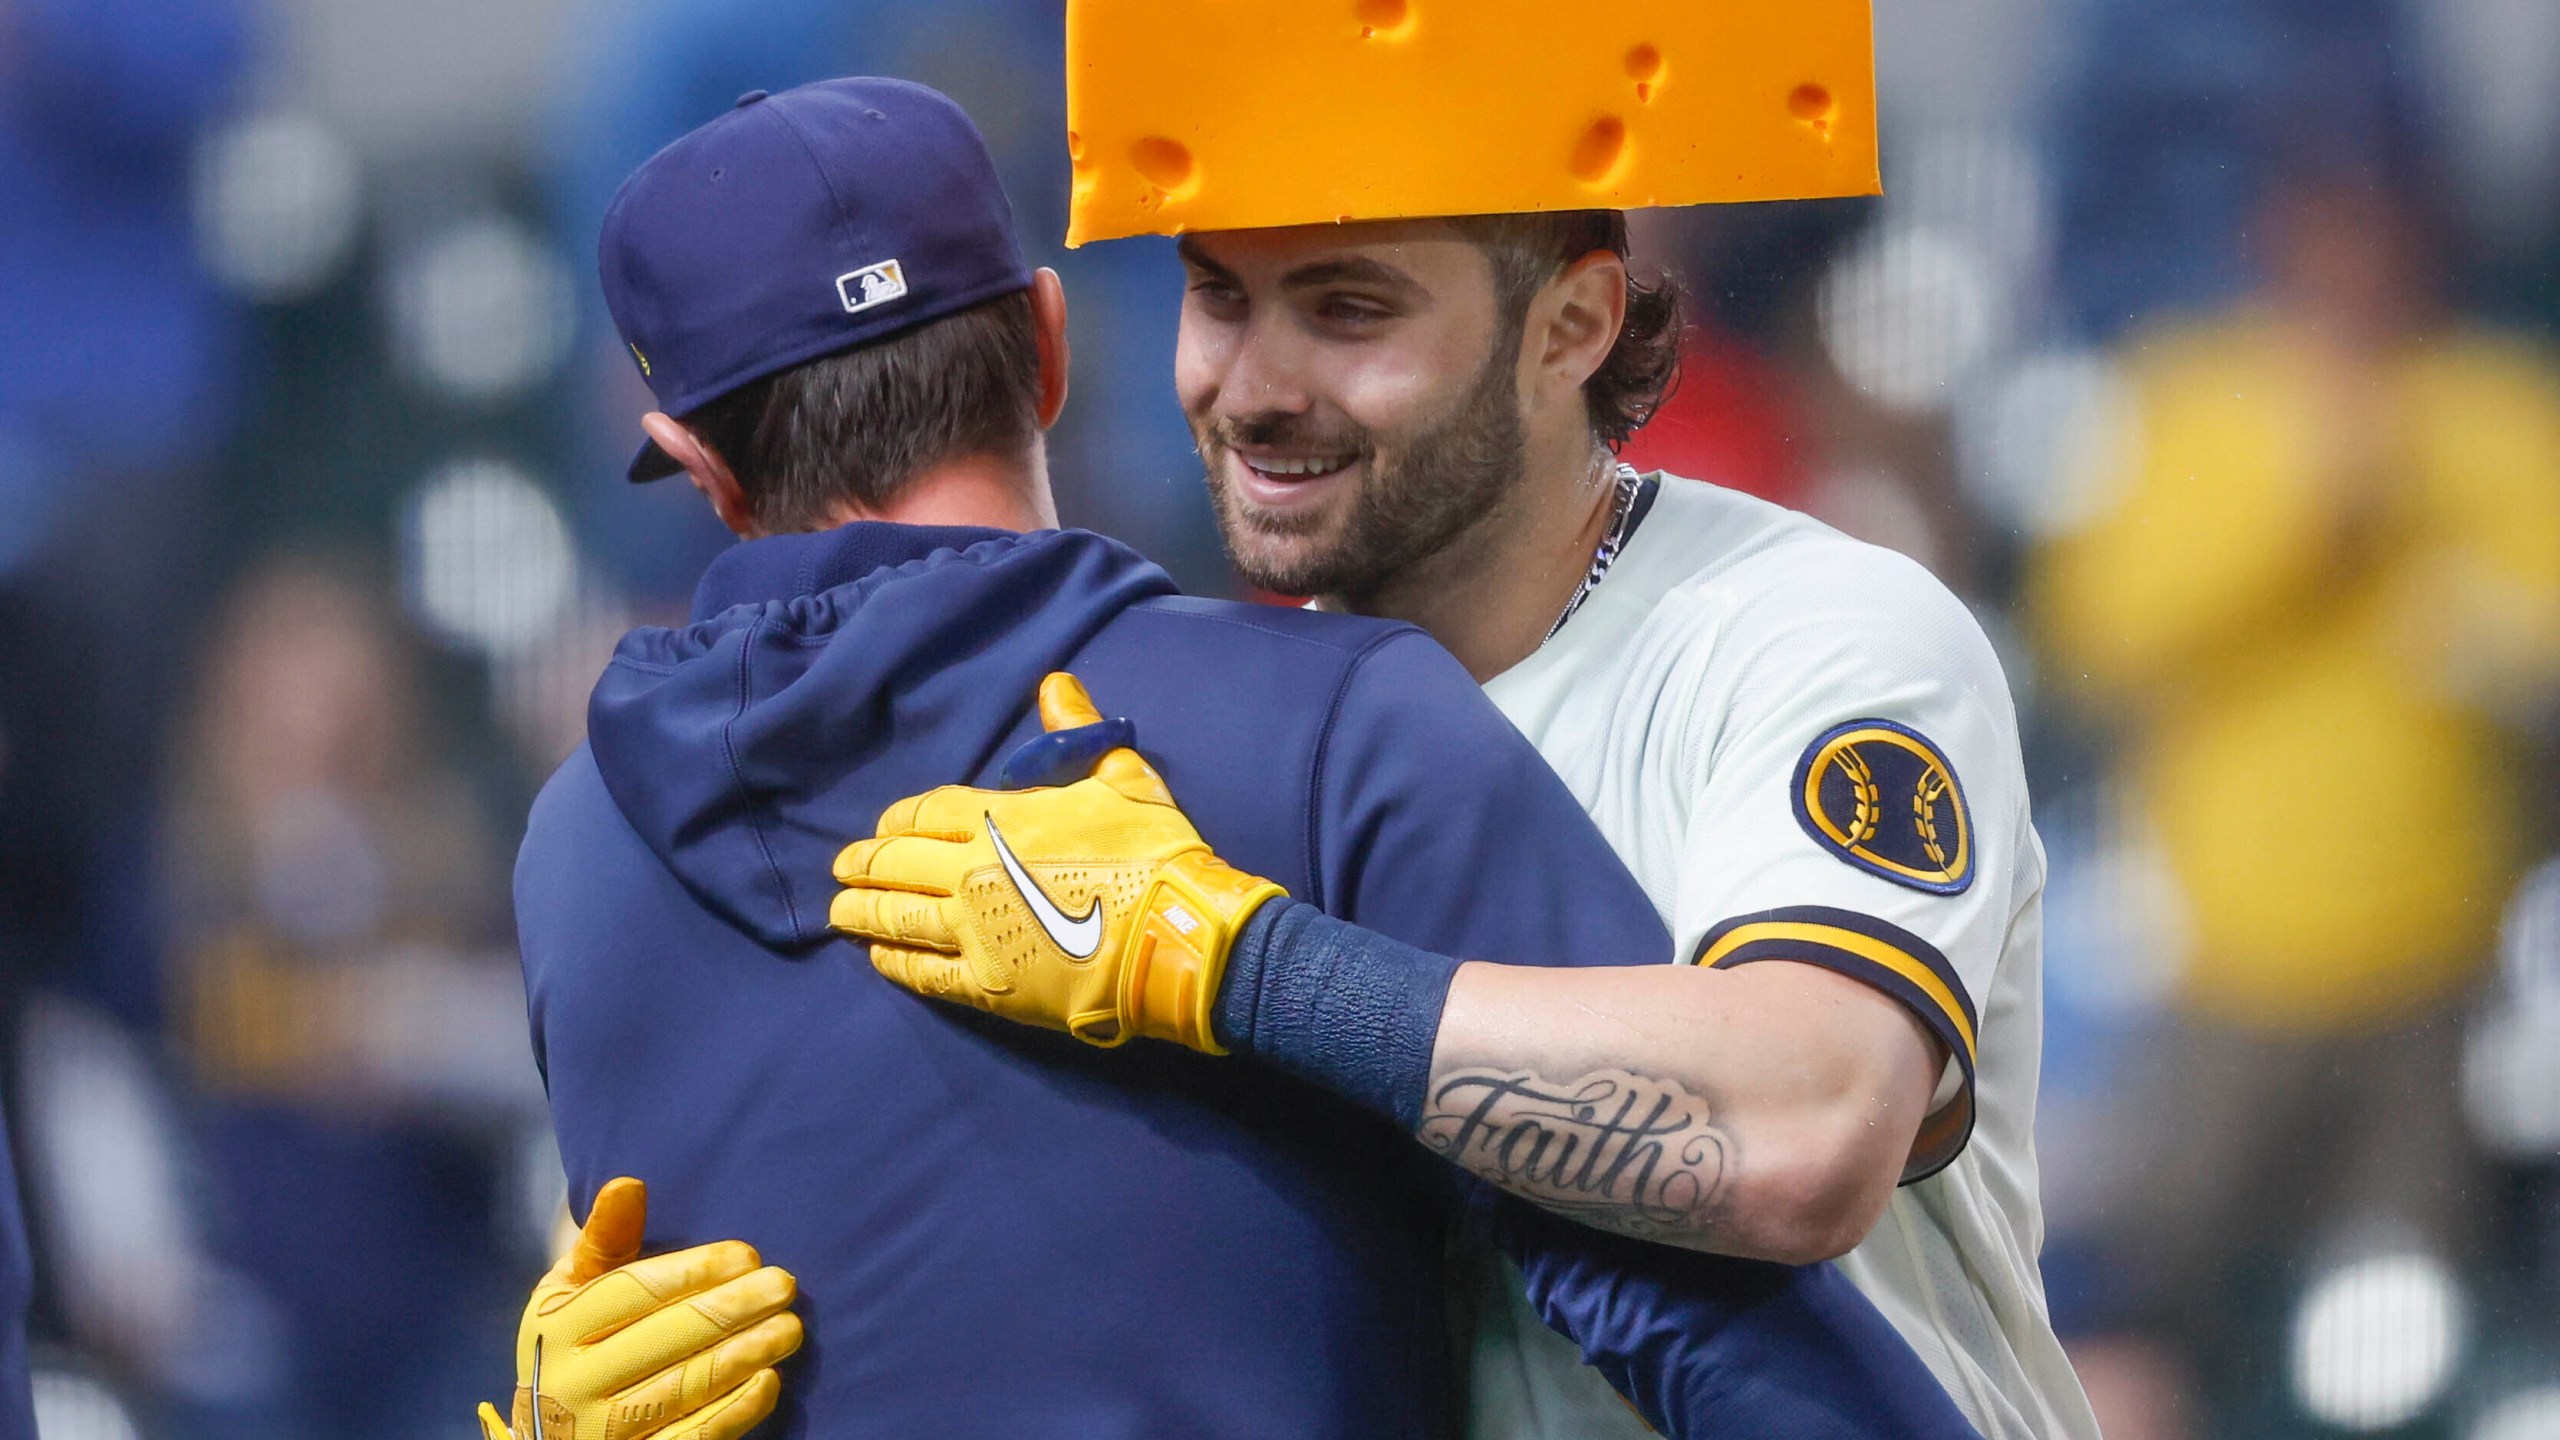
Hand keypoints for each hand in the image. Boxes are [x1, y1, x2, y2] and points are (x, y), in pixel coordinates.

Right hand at [475, 1177, 800, 1439]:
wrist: (547, 1437)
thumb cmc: (572, 1346)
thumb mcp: (570, 1292)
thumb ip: (604, 1240)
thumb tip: (629, 1183)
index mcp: (554, 1329)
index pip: (632, 1293)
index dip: (693, 1270)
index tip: (747, 1254)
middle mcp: (571, 1384)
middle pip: (665, 1338)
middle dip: (732, 1308)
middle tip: (785, 1284)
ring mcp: (603, 1432)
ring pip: (686, 1388)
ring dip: (746, 1354)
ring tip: (790, 1327)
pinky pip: (694, 1437)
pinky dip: (736, 1410)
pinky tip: (769, 1380)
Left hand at [831, 672, 1284, 1052]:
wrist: (1174, 934)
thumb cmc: (1153, 853)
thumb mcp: (1122, 775)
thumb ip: (1076, 732)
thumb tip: (1054, 684)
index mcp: (1000, 819)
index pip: (927, 812)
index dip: (899, 820)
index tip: (885, 826)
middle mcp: (971, 871)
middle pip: (897, 863)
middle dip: (865, 863)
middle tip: (842, 867)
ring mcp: (974, 930)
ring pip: (896, 917)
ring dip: (861, 911)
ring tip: (838, 912)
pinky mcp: (987, 984)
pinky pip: (924, 971)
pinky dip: (894, 962)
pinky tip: (877, 957)